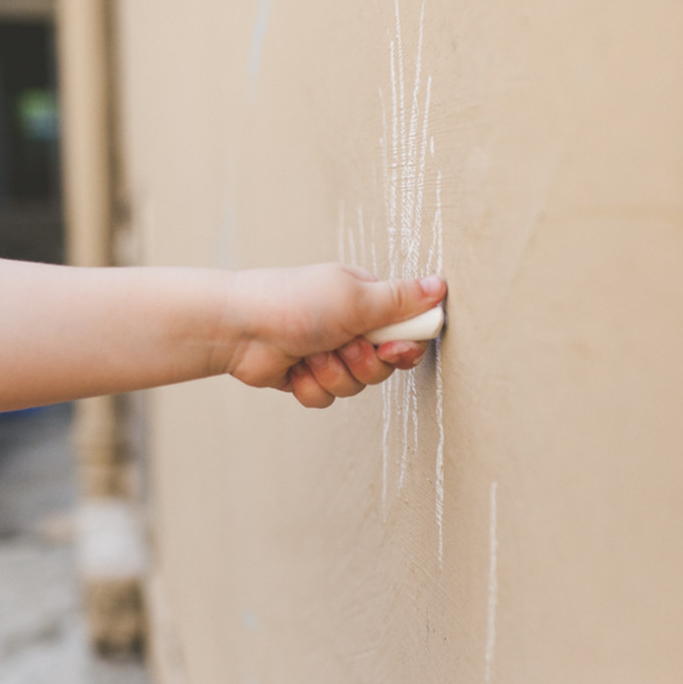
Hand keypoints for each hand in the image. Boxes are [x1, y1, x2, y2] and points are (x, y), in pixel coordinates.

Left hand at [224, 263, 446, 407]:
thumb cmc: (295, 303)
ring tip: (311, 354)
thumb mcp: (356, 297)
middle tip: (343, 346)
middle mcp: (350, 326)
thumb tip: (441, 285)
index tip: (393, 351)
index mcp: (366, 301)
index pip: (406, 331)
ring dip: (333, 374)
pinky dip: (311, 386)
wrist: (241, 328)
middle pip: (383, 367)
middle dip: (362, 364)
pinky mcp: (307, 376)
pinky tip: (295, 369)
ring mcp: (328, 352)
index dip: (404, 349)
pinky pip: (327, 398)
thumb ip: (400, 300)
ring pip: (355, 386)